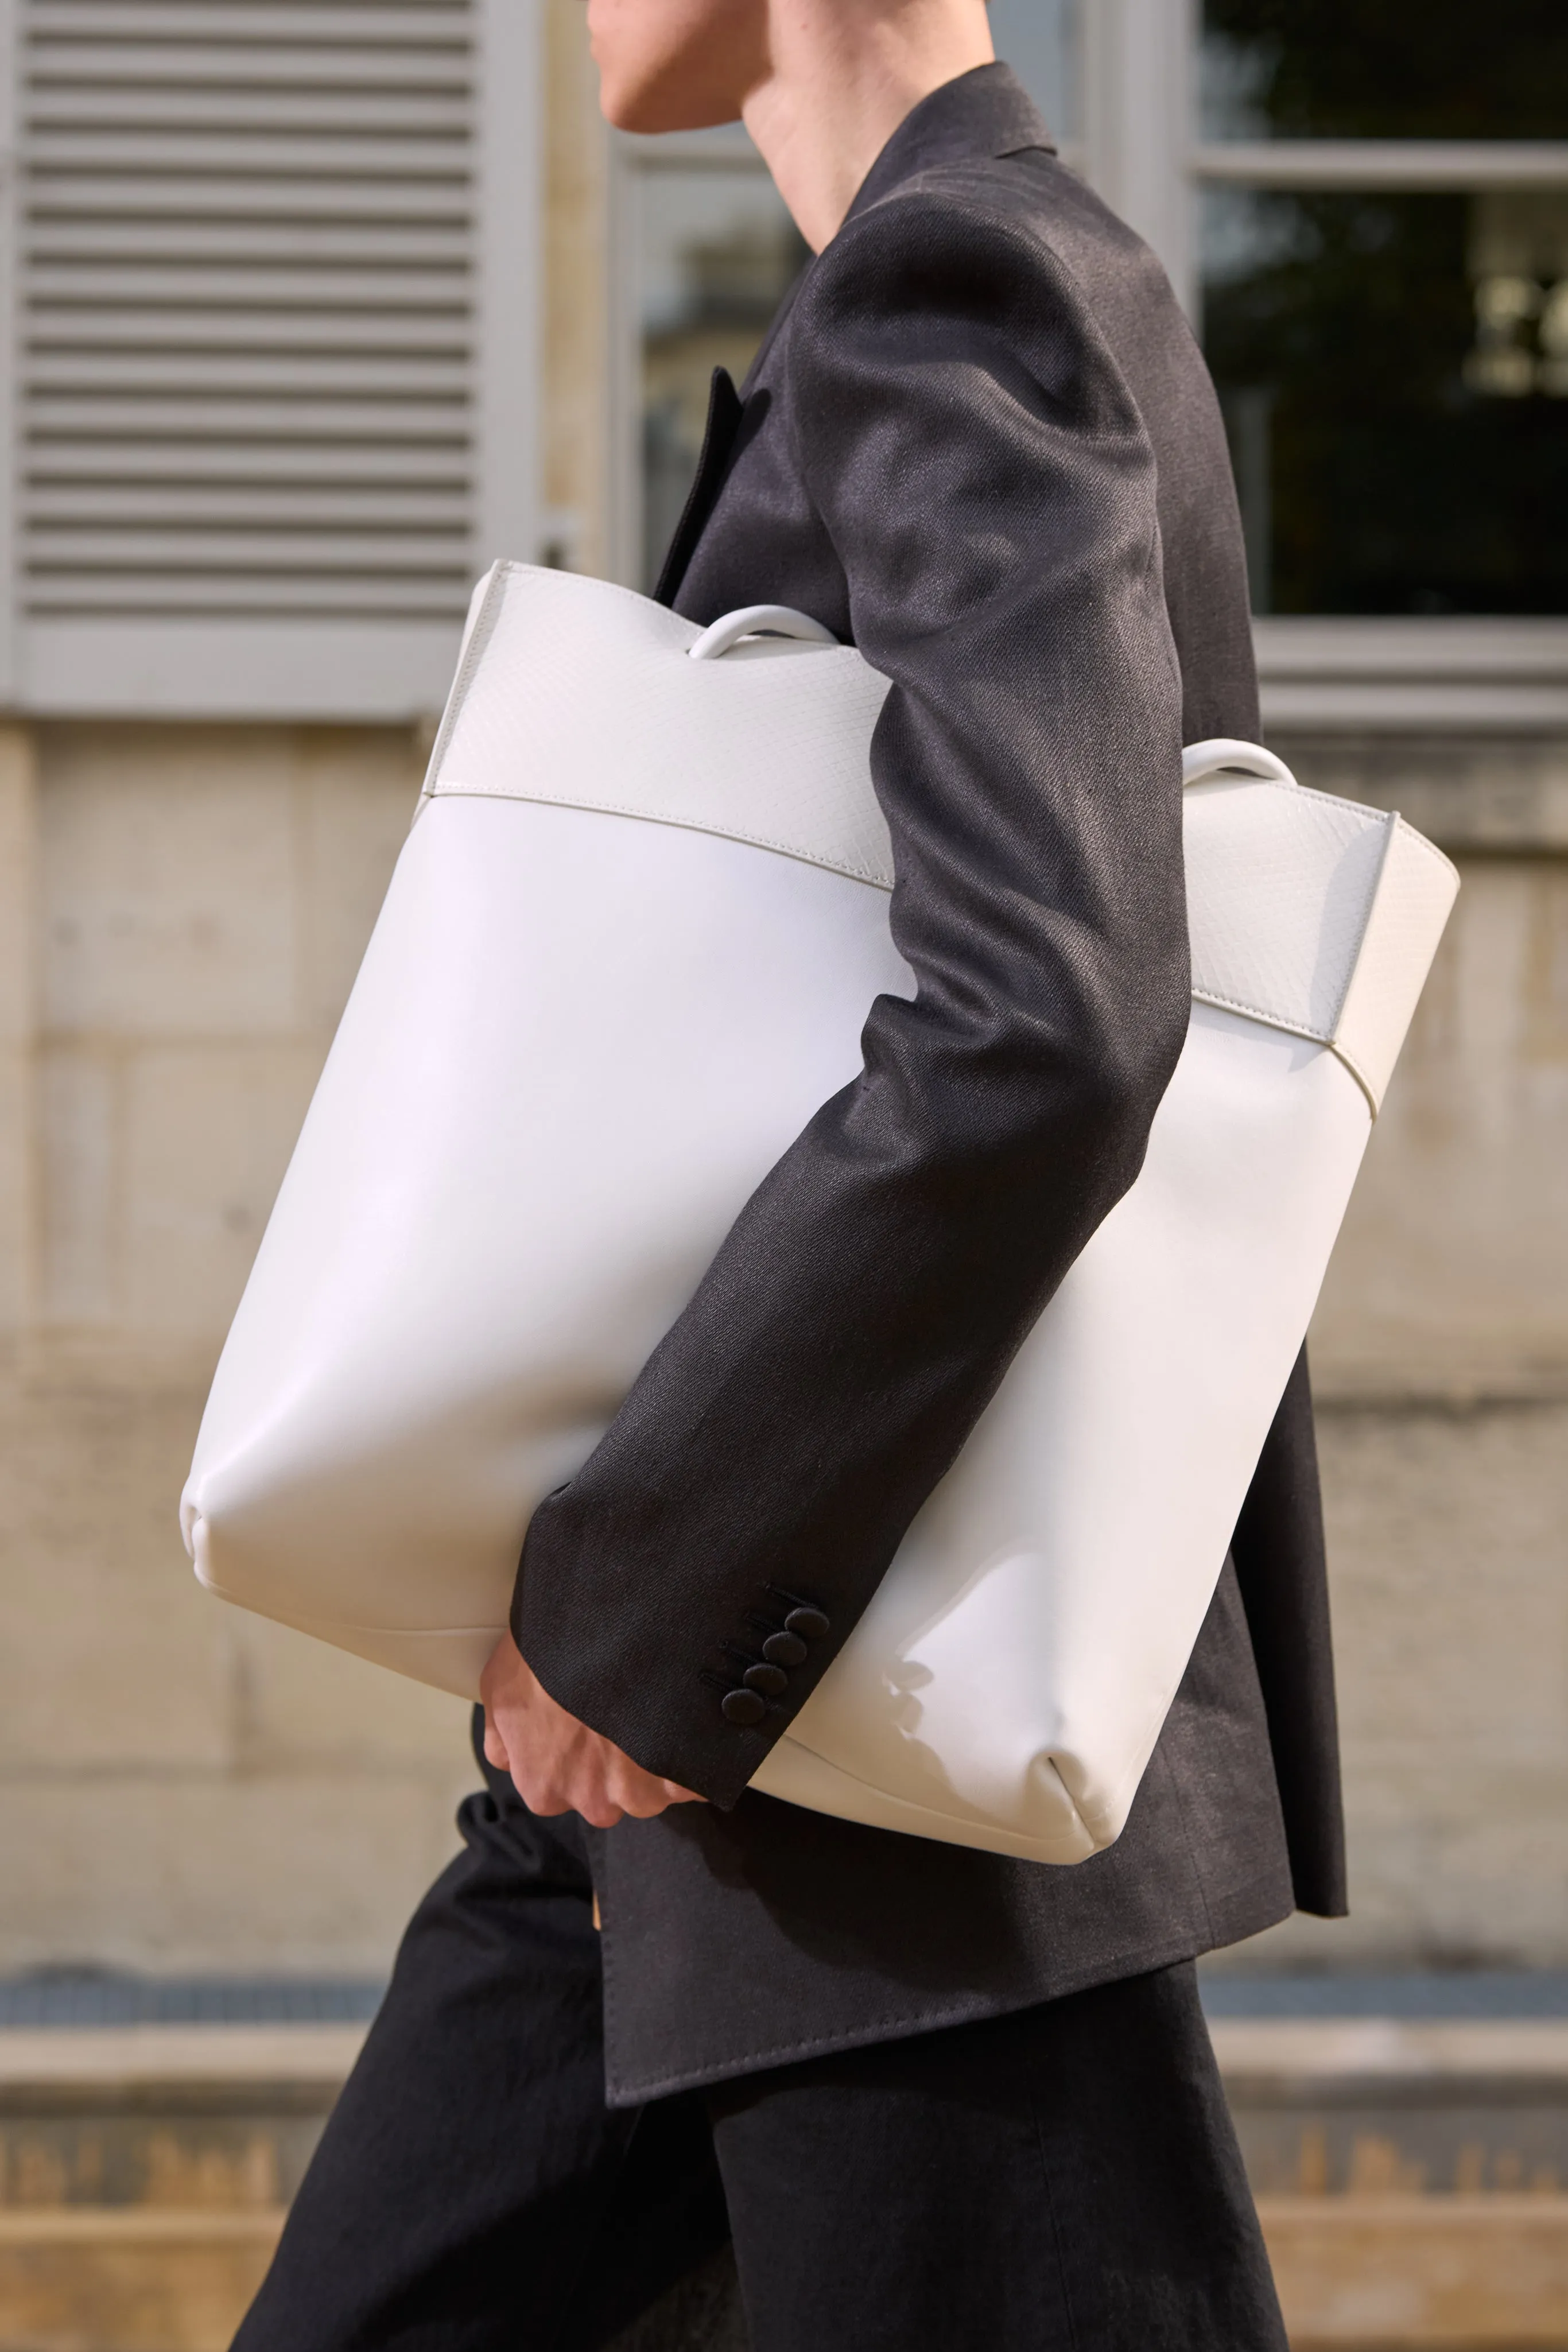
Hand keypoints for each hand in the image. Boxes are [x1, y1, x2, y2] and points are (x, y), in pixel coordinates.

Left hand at [479, 1630, 704, 1828]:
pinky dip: (690, 1755)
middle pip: (607, 1794)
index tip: (581, 1727)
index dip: (570, 1756)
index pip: (555, 1790)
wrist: (613, 1629)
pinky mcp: (684, 1777)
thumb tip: (507, 1758)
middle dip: (614, 1764)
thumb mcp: (502, 1686)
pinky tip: (680, 1716)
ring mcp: (642, 1792)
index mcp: (544, 1786)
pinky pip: (692, 1776)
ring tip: (652, 1711)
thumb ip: (501, 1735)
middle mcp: (592, 1801)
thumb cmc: (552, 1656)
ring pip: (651, 1788)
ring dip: (654, 1760)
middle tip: (618, 1714)